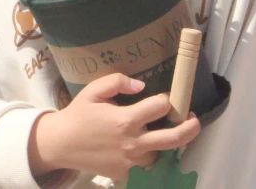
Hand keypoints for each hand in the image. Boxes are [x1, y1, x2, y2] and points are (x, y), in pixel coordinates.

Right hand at [27, 74, 200, 181]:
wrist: (61, 145)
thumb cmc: (78, 115)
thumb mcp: (93, 90)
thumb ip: (117, 81)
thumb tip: (141, 85)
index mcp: (125, 120)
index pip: (160, 107)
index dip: (165, 100)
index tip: (164, 99)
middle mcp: (132, 143)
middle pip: (173, 138)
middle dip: (190, 128)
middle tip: (194, 120)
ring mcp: (130, 162)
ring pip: (161, 155)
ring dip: (166, 144)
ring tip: (164, 134)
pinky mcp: (126, 174)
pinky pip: (146, 167)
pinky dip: (150, 158)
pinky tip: (146, 148)